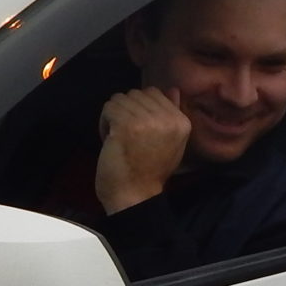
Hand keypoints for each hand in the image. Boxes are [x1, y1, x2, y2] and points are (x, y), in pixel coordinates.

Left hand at [96, 86, 192, 212]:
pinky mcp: (126, 125)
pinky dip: (104, 122)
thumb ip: (172, 115)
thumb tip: (173, 89)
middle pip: (136, 94)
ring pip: (119, 99)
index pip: (154, 93)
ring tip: (118, 137)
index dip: (140, 108)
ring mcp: (146, 121)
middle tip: (126, 135)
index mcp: (181, 122)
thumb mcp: (172, 143)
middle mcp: (167, 118)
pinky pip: (109, 107)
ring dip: (114, 116)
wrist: (136, 196)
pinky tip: (109, 139)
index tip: (138, 130)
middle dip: (126, 111)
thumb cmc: (151, 172)